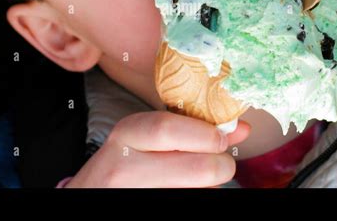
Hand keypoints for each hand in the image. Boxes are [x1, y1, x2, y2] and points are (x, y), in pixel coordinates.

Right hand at [66, 111, 249, 187]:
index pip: (169, 129)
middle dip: (220, 166)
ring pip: (196, 191)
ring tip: (199, 178)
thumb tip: (241, 129)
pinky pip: (189, 202)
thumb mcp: (149, 136)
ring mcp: (132, 194)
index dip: (206, 135)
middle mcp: (124, 166)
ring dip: (210, 185)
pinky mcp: (142, 208)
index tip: (221, 139)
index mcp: (128, 133)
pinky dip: (201, 194)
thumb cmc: (128, 158)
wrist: (94, 190)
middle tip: (222, 164)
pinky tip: (189, 189)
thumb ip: (192, 129)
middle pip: (195, 168)